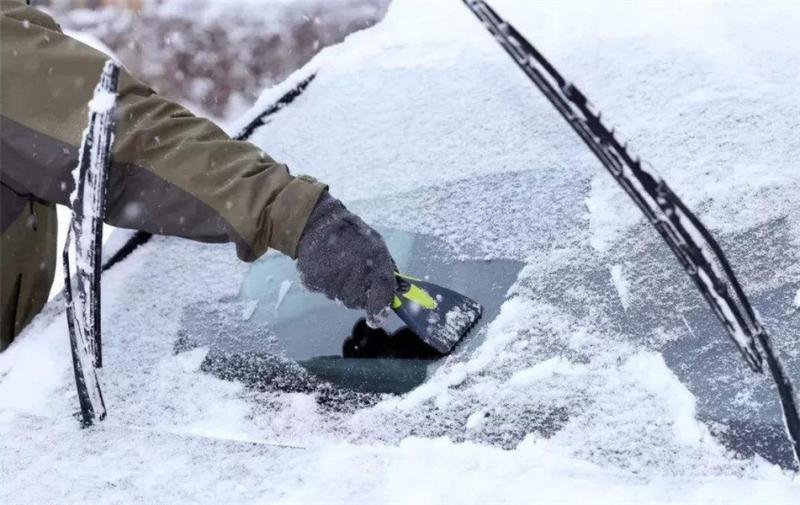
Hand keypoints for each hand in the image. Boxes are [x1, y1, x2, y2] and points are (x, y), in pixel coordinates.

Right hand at [296, 192, 395, 325]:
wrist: (317, 222)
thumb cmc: (351, 233)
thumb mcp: (376, 245)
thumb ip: (386, 270)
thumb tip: (395, 291)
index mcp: (374, 265)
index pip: (381, 298)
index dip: (378, 310)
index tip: (375, 318)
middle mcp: (354, 276)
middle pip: (357, 302)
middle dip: (358, 294)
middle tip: (353, 275)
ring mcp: (332, 281)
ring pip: (340, 298)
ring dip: (341, 288)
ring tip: (338, 265)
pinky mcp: (314, 282)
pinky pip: (324, 291)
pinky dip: (325, 283)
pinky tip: (326, 266)